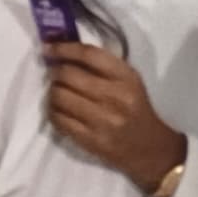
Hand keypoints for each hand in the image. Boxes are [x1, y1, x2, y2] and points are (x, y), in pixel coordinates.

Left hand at [43, 42, 186, 192]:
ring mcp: (101, 120)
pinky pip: (58, 119)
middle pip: (69, 75)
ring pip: (59, 96)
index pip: (89, 55)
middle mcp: (114, 97)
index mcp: (125, 78)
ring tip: (58, 92)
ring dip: (53, 92)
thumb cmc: (135, 108)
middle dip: (55, 72)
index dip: (64, 48)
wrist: (148, 147)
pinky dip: (53, 111)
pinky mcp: (90, 140)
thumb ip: (103, 66)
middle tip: (54, 74)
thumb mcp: (129, 81)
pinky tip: (59, 110)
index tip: (49, 48)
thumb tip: (65, 54)